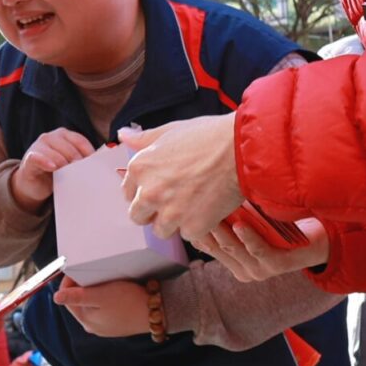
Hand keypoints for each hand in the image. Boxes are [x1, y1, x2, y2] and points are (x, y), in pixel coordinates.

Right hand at [8, 128, 95, 210]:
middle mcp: (50, 137)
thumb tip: (99, 164)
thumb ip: (81, 161)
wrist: (32, 185)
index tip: (95, 168)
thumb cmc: (54, 173)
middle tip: (83, 175)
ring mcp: (38, 146)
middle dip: (78, 162)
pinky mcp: (30, 157)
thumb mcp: (69, 166)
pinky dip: (46, 161)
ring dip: (64, 165)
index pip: (80, 141)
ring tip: (70, 176)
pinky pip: (38, 157)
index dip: (89, 154)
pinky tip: (53, 168)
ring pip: (56, 153)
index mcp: (63, 135)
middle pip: (70, 148)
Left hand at [52, 279, 152, 337]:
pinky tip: (114, 291)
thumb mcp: (101, 296)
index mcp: (86, 320)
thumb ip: (78, 297)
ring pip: (91, 304)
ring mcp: (105, 326)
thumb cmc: (129, 302)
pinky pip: (103, 308)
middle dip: (82, 286)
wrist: (156, 313)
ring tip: (103, 279)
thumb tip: (56, 298)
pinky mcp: (116, 323)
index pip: (67, 298)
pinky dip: (104, 297)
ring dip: (93, 291)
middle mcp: (93, 326)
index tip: (77, 268)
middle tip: (92, 272)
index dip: (69, 281)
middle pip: (78, 301)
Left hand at [119, 115, 241, 240]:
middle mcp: (150, 192)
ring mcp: (170, 213)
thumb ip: (144, 138)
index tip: (157, 189)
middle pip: (138, 216)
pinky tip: (207, 208)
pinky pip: (188, 234)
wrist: (241, 151)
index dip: (143, 191)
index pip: (127, 192)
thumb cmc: (209, 136)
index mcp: (140, 167)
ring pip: (161, 230)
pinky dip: (197, 225)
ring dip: (174, 221)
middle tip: (173, 201)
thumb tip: (124, 135)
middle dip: (152, 211)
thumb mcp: (172, 131)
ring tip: (192, 204)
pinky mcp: (192, 227)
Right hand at [190, 218, 329, 282]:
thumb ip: (232, 218)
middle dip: (203, 226)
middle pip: (216, 246)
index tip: (182, 208)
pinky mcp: (277, 266)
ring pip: (233, 249)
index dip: (194, 227)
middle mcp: (243, 271)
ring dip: (221, 231)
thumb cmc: (283, 229)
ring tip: (210, 214)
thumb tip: (204, 199)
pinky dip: (248, 237)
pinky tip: (239, 224)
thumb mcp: (253, 223)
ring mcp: (260, 271)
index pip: (206, 245)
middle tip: (192, 205)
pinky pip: (258, 251)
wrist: (321, 242)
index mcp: (234, 263)